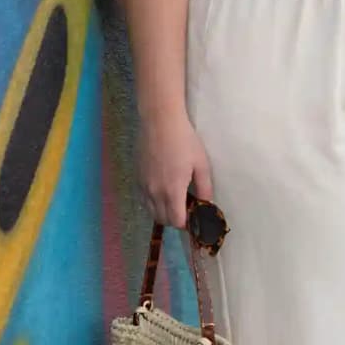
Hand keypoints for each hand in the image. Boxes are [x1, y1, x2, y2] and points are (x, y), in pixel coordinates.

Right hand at [136, 110, 213, 227]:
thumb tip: (207, 205)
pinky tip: (162, 189)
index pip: (176, 222)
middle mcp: (154, 192)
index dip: (186, 223)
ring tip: (174, 200)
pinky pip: (144, 199)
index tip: (194, 216)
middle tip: (186, 208)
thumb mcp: (201, 165)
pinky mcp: (137, 177)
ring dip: (163, 212)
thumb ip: (204, 188)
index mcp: (172, 191)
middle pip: (163, 220)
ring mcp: (143, 185)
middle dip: (175, 219)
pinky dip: (153, 201)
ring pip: (151, 211)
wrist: (160, 122)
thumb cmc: (184, 141)